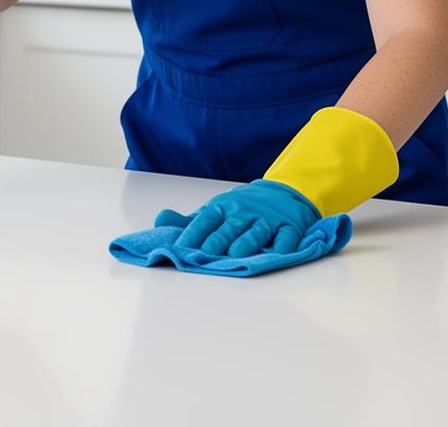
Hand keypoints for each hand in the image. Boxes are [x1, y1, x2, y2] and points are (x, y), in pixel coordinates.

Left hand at [164, 179, 320, 257]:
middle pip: (228, 228)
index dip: (192, 235)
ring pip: (256, 232)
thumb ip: (186, 222)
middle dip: (217, 241)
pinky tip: (278, 253)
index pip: (204, 221)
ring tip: (236, 254)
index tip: (181, 249)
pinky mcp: (289, 226)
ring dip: (246, 243)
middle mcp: (243, 212)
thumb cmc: (239, 210)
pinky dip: (284, 245)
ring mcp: (267, 219)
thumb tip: (159, 220)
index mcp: (221, 208)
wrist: (279, 193)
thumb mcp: (213, 212)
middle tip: (205, 255)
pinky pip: (287, 236)